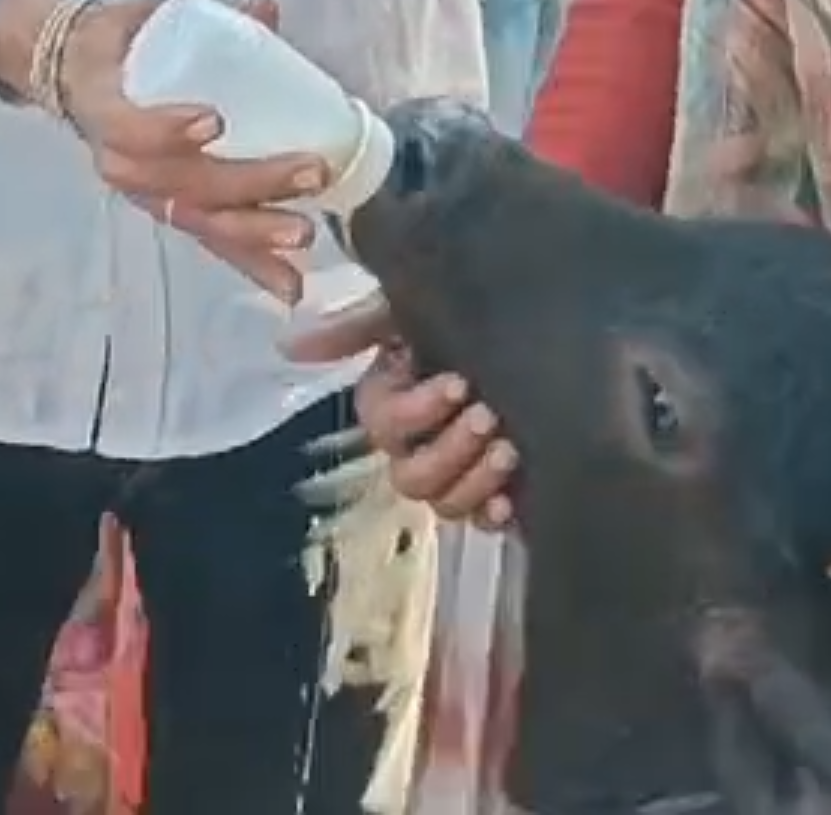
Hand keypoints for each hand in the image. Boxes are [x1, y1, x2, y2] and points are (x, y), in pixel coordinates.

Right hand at [61, 0, 325, 303]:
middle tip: (310, 171)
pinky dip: (252, 266)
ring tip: (304, 236)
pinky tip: (291, 286)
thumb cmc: (121, 44)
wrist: (77, 76)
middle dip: (251, 183)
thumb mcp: (149, 18)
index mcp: (106, 110)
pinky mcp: (171, 212)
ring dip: (256, 235)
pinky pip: (211, 242)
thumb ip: (208, 14)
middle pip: (185, 185)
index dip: (167, 128)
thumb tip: (265, 2)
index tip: (214, 120)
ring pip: (201, 222)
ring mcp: (147, 193)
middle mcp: (123, 164)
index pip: (130, 128)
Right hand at [289, 295, 519, 527]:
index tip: (456, 383)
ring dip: (473, 480)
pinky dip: (491, 512)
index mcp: (393, 401)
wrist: (543, 331)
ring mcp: (454, 475)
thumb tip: (286, 345)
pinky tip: (509, 502)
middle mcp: (416, 445)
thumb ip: (354, 327)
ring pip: (442, 503)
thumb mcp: (412, 308)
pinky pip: (479, 521)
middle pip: (410, 475)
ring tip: (510, 449)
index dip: (415, 411)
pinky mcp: (491, 495)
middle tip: (488, 416)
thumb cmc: (469, 317)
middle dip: (449, 449)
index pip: (382, 421)